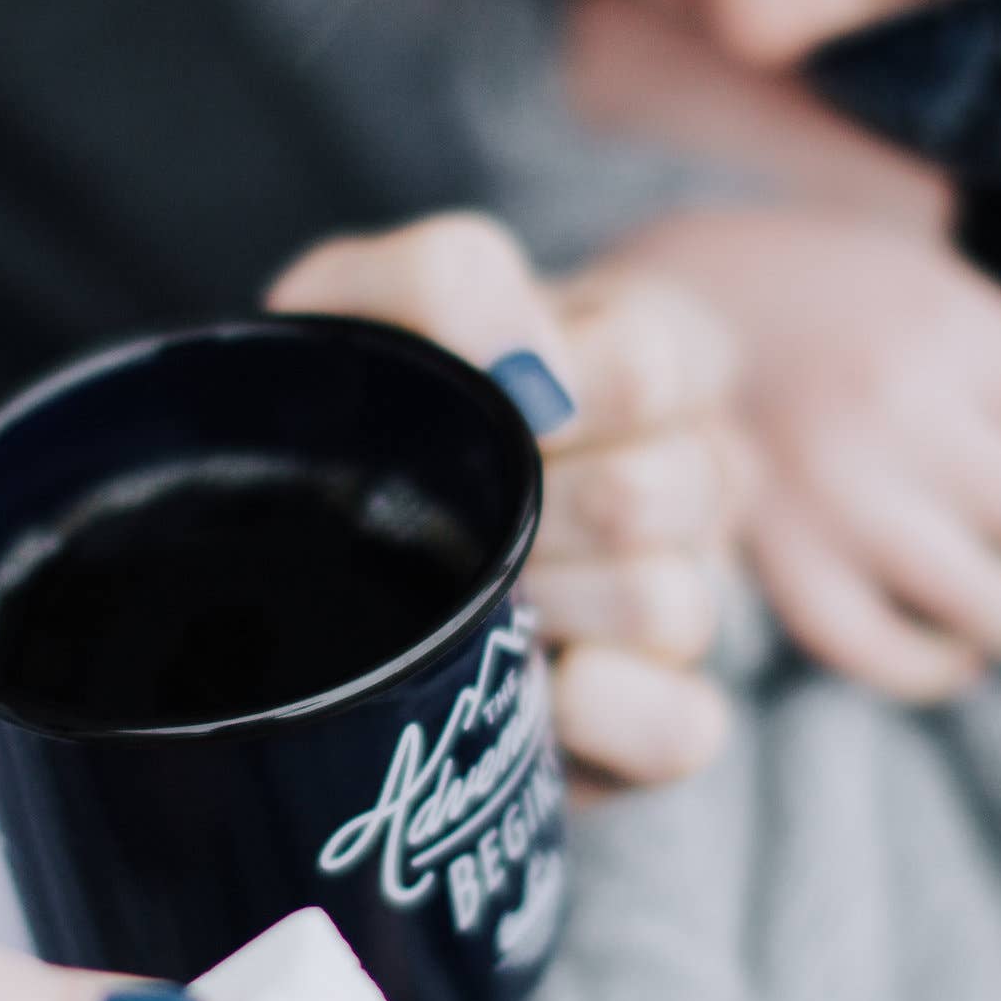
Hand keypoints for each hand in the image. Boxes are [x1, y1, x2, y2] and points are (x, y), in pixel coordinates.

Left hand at [268, 212, 741, 785]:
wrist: (305, 547)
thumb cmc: (372, 408)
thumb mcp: (375, 301)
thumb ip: (441, 275)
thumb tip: (523, 351)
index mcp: (649, 353)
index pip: (655, 364)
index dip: (547, 396)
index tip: (467, 402)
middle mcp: (695, 472)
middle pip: (660, 493)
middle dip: (534, 510)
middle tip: (454, 515)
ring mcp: (692, 594)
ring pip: (671, 604)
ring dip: (553, 604)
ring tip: (479, 597)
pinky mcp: (667, 713)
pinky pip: (686, 725)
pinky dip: (602, 709)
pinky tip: (536, 683)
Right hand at [615, 209, 1000, 700]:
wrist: (666, 303)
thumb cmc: (829, 298)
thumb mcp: (935, 288)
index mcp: (954, 328)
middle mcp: (897, 410)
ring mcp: (833, 492)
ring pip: (986, 603)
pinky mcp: (776, 555)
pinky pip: (875, 646)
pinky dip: (931, 668)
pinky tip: (963, 656)